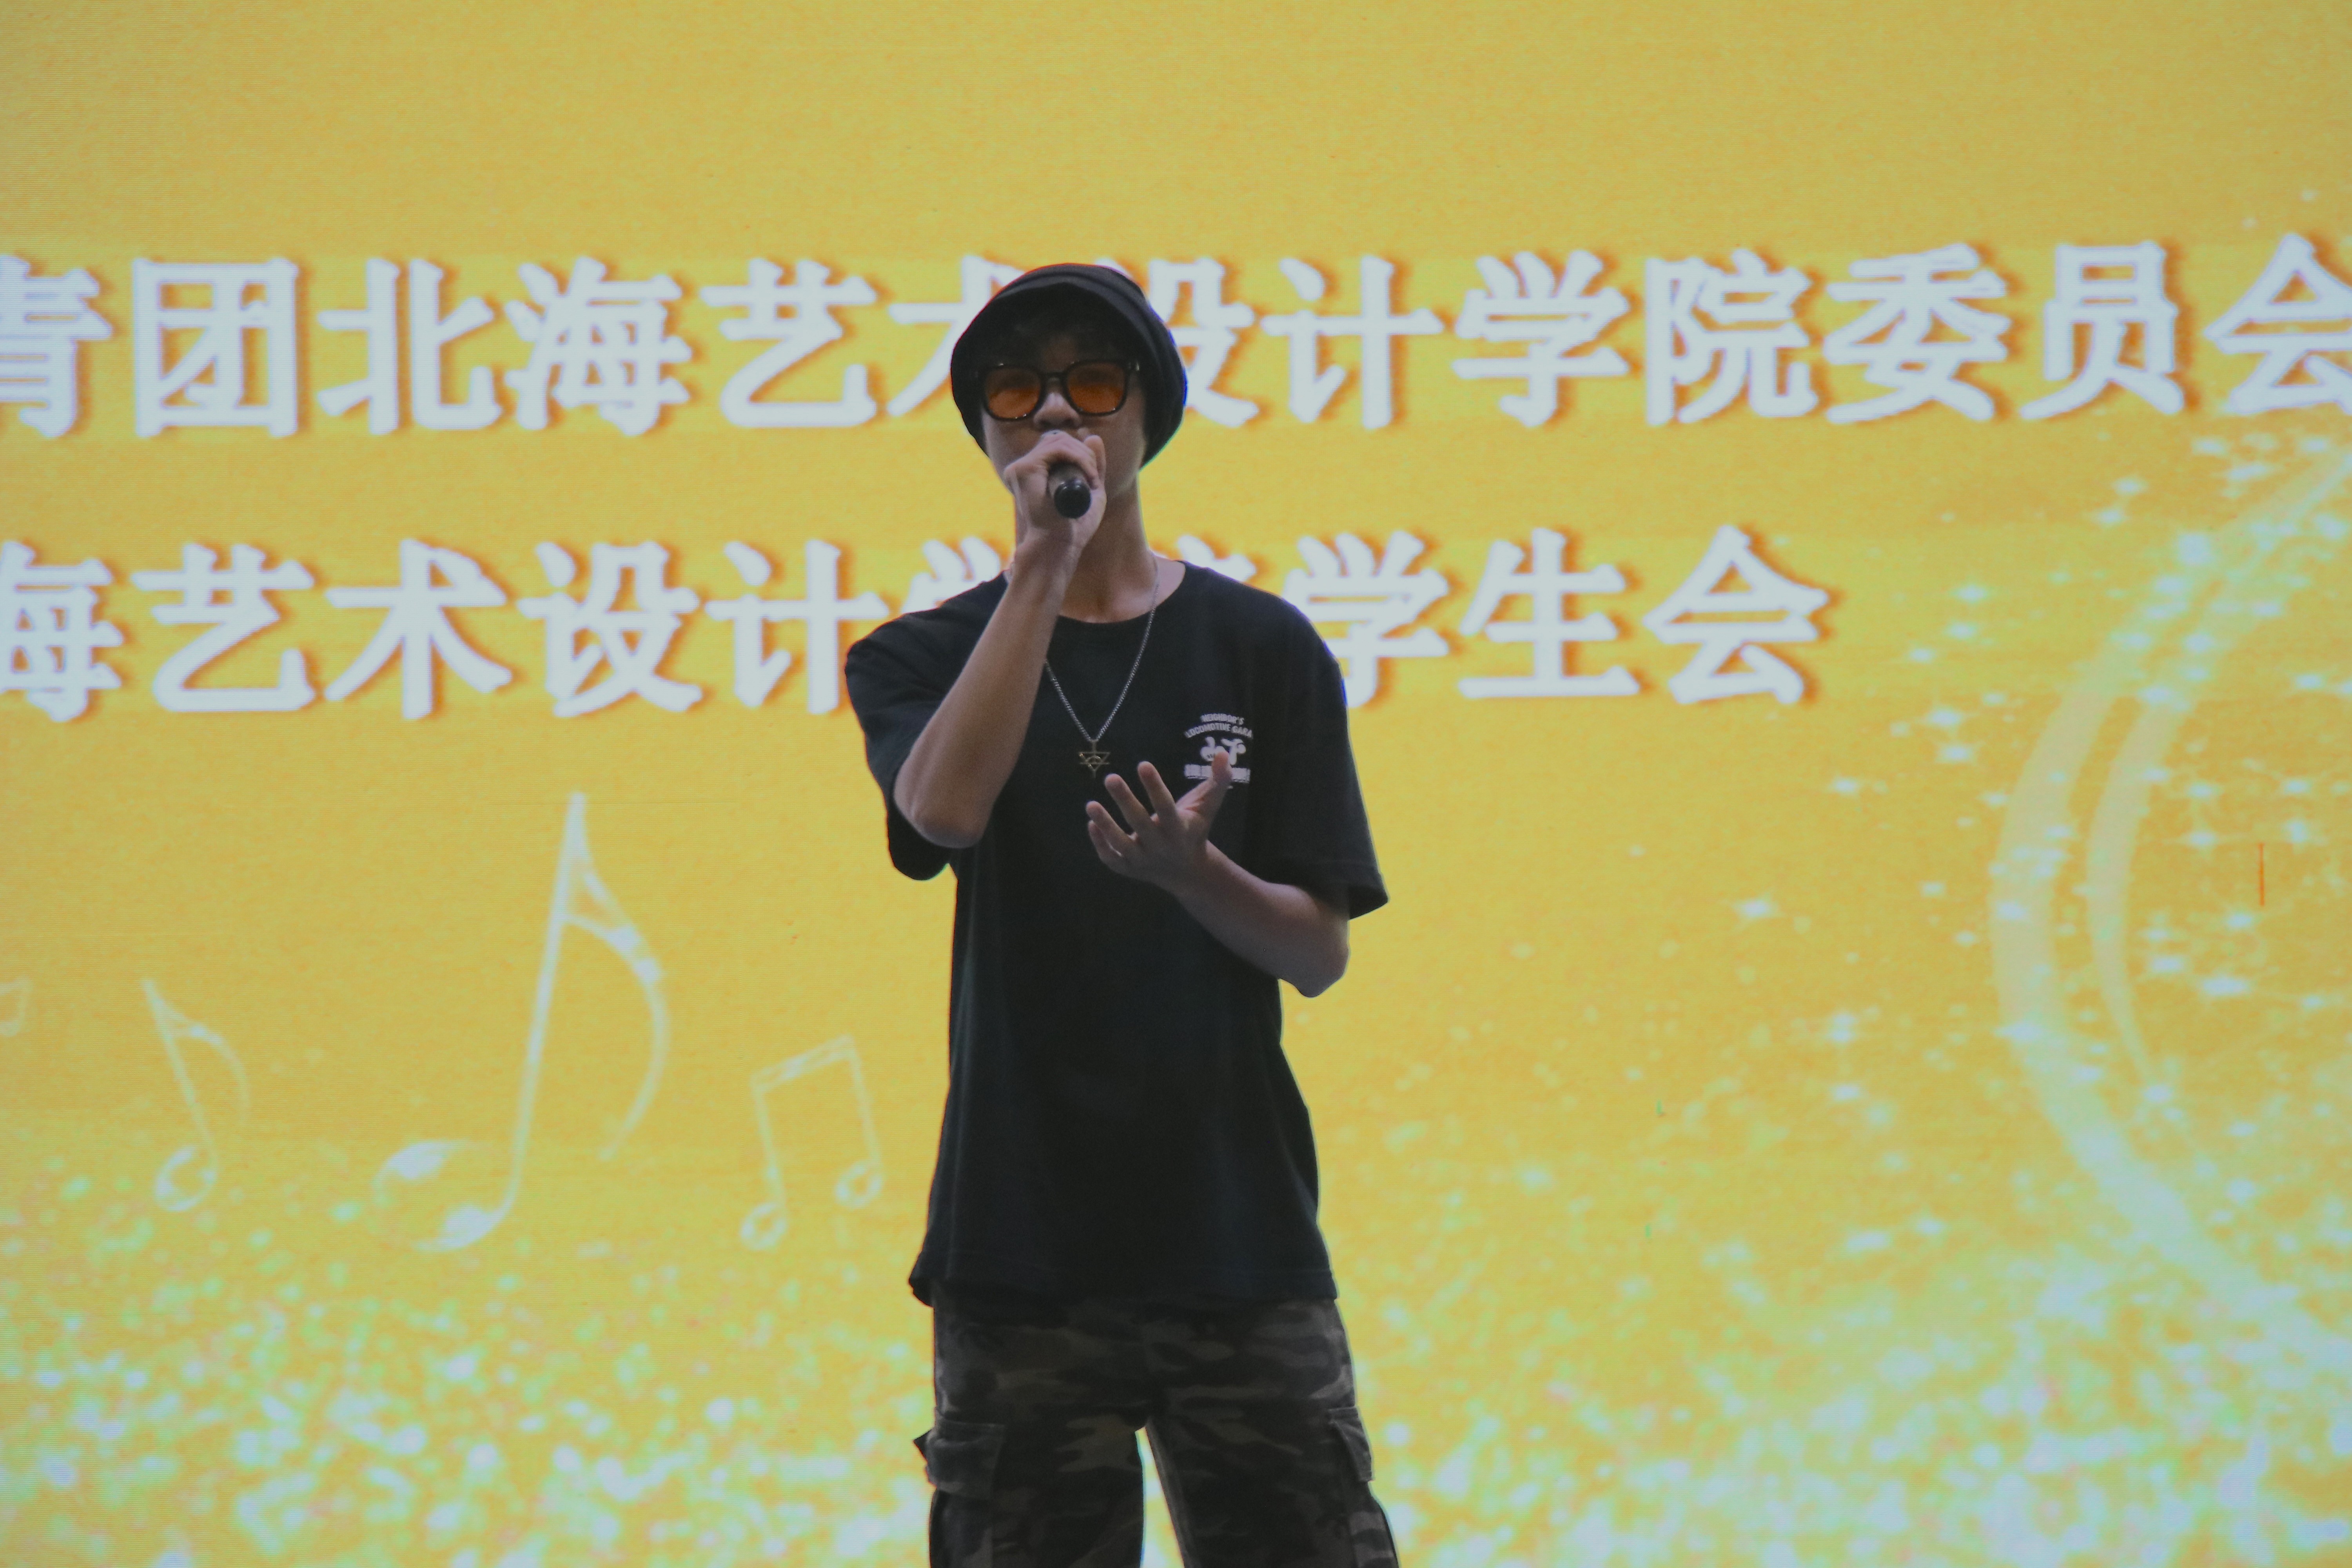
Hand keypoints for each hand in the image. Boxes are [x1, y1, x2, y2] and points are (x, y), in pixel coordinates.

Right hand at [1002, 429, 1105, 558]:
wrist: (1059, 546)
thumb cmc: (1073, 526)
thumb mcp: (1089, 491)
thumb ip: (1092, 466)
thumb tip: (1094, 437)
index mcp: (1033, 472)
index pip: (1057, 445)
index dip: (1080, 453)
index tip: (1094, 477)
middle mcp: (1023, 467)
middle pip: (1058, 439)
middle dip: (1084, 453)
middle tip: (1095, 478)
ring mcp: (1020, 467)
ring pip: (1058, 442)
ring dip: (1083, 456)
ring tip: (1092, 478)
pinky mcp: (1024, 469)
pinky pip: (1056, 449)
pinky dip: (1077, 457)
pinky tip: (1087, 474)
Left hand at [1086, 752, 1232, 891]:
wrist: (1188, 873)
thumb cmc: (1195, 831)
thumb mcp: (1207, 808)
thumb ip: (1218, 781)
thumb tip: (1224, 752)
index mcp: (1180, 830)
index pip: (1167, 807)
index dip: (1155, 787)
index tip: (1144, 764)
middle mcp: (1161, 847)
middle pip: (1140, 824)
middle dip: (1125, 801)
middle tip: (1110, 777)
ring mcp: (1143, 861)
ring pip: (1121, 844)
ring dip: (1106, 825)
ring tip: (1090, 804)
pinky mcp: (1129, 869)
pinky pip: (1111, 859)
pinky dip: (1100, 844)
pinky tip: (1091, 824)